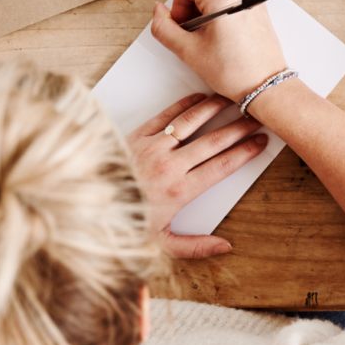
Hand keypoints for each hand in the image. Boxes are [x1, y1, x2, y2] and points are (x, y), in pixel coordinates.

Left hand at [125, 92, 266, 257]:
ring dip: (216, 109)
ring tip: (233, 100)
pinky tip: (200, 98)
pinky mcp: (137, 135)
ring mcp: (153, 147)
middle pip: (214, 141)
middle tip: (256, 119)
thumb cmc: (122, 223)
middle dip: (239, 128)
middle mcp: (169, 166)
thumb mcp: (160, 244)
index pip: (222, 166)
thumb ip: (195, 246)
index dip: (245, 152)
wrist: (84, 204)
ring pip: (192, 122)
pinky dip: (185, 105)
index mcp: (180, 191)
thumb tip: (226, 246)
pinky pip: (167, 115)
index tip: (261, 143)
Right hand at [151, 0, 286, 102]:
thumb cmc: (235, 72)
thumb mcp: (188, 51)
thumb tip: (159, 11)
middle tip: (198, 39)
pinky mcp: (258, 8)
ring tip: (214, 42)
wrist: (266, 86)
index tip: (186, 27)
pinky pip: (230, 4)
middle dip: (192, 12)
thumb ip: (163, 27)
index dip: (178, 6)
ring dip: (206, 17)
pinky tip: (226, 41)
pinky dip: (222, 19)